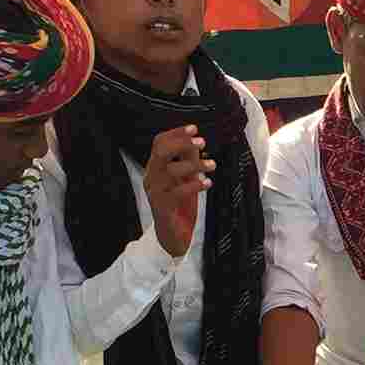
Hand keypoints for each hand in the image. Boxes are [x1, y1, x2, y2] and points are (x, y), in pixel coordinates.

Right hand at [142, 125, 214, 257]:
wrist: (173, 236)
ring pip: (170, 170)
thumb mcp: (186, 178)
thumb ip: (188, 160)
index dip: (176, 133)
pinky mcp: (162, 207)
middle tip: (202, 142)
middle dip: (181, 143)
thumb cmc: (180, 205)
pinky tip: (208, 183)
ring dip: (194, 165)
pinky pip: (177, 192)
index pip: (159, 143)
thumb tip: (196, 141)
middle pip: (161, 152)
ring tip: (213, 165)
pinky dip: (194, 185)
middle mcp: (152, 177)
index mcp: (156, 167)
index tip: (194, 128)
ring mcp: (155, 192)